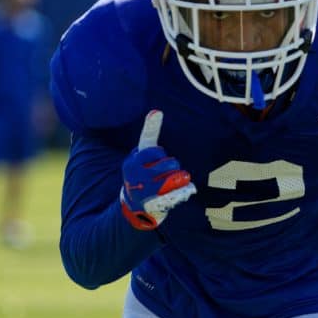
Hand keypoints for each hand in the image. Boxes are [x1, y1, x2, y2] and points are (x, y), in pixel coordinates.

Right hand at [120, 110, 196, 229]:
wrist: (135, 206)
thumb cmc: (142, 173)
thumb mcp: (141, 155)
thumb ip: (149, 133)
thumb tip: (156, 111)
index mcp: (131, 164)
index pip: (156, 151)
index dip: (160, 155)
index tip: (156, 159)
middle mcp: (137, 178)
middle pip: (170, 163)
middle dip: (173, 166)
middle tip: (166, 172)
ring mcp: (147, 193)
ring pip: (177, 177)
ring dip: (180, 177)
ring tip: (174, 181)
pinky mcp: (159, 205)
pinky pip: (180, 192)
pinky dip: (185, 189)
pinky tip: (186, 189)